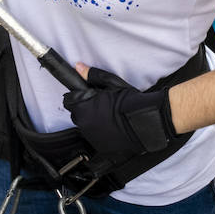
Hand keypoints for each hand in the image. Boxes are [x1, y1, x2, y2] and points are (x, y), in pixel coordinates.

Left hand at [62, 65, 181, 164]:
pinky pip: (94, 136)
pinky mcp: (99, 146)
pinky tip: (111, 126)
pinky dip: (99, 132)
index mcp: (84, 107)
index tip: (87, 96)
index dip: (78, 96)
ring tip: (108, 116)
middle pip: (76, 114)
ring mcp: (91, 137)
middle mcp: (84, 124)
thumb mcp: (111, 84)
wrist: (145, 121)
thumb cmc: (129, 102)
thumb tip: (79, 67)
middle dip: (84, 108)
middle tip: (101, 105)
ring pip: (84, 126)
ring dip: (91, 121)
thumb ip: (92, 76)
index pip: (69, 100)